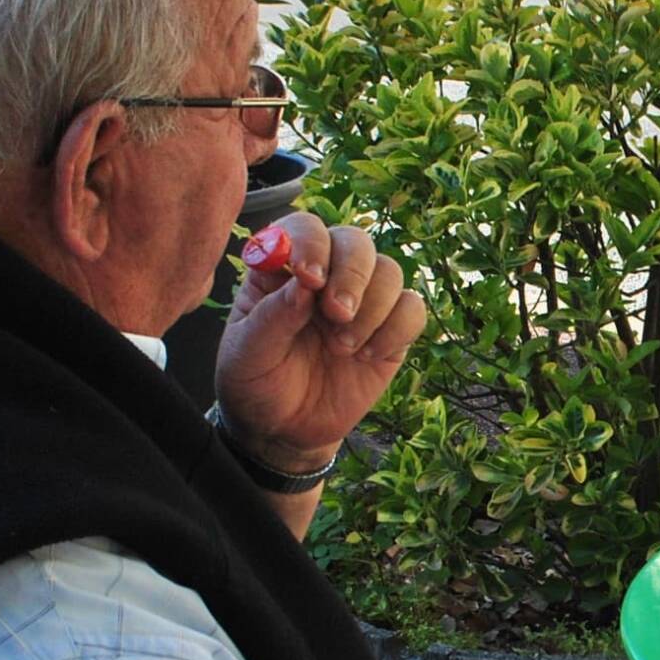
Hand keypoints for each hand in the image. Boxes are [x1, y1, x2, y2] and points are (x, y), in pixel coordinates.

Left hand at [214, 213, 426, 469]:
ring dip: (373, 306)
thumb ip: (272, 317)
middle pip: (356, 241)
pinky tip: (369, 355)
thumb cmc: (256, 384)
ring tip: (343, 347)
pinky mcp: (390, 331)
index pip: (304, 229)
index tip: (309, 277)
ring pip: (390, 271)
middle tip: (337, 314)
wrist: (285, 430)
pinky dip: (397, 328)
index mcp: (282, 270)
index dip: (312, 243)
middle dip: (352, 273)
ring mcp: (362, 302)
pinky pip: (412, 309)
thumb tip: (305, 285)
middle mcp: (326, 275)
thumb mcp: (246, 354)